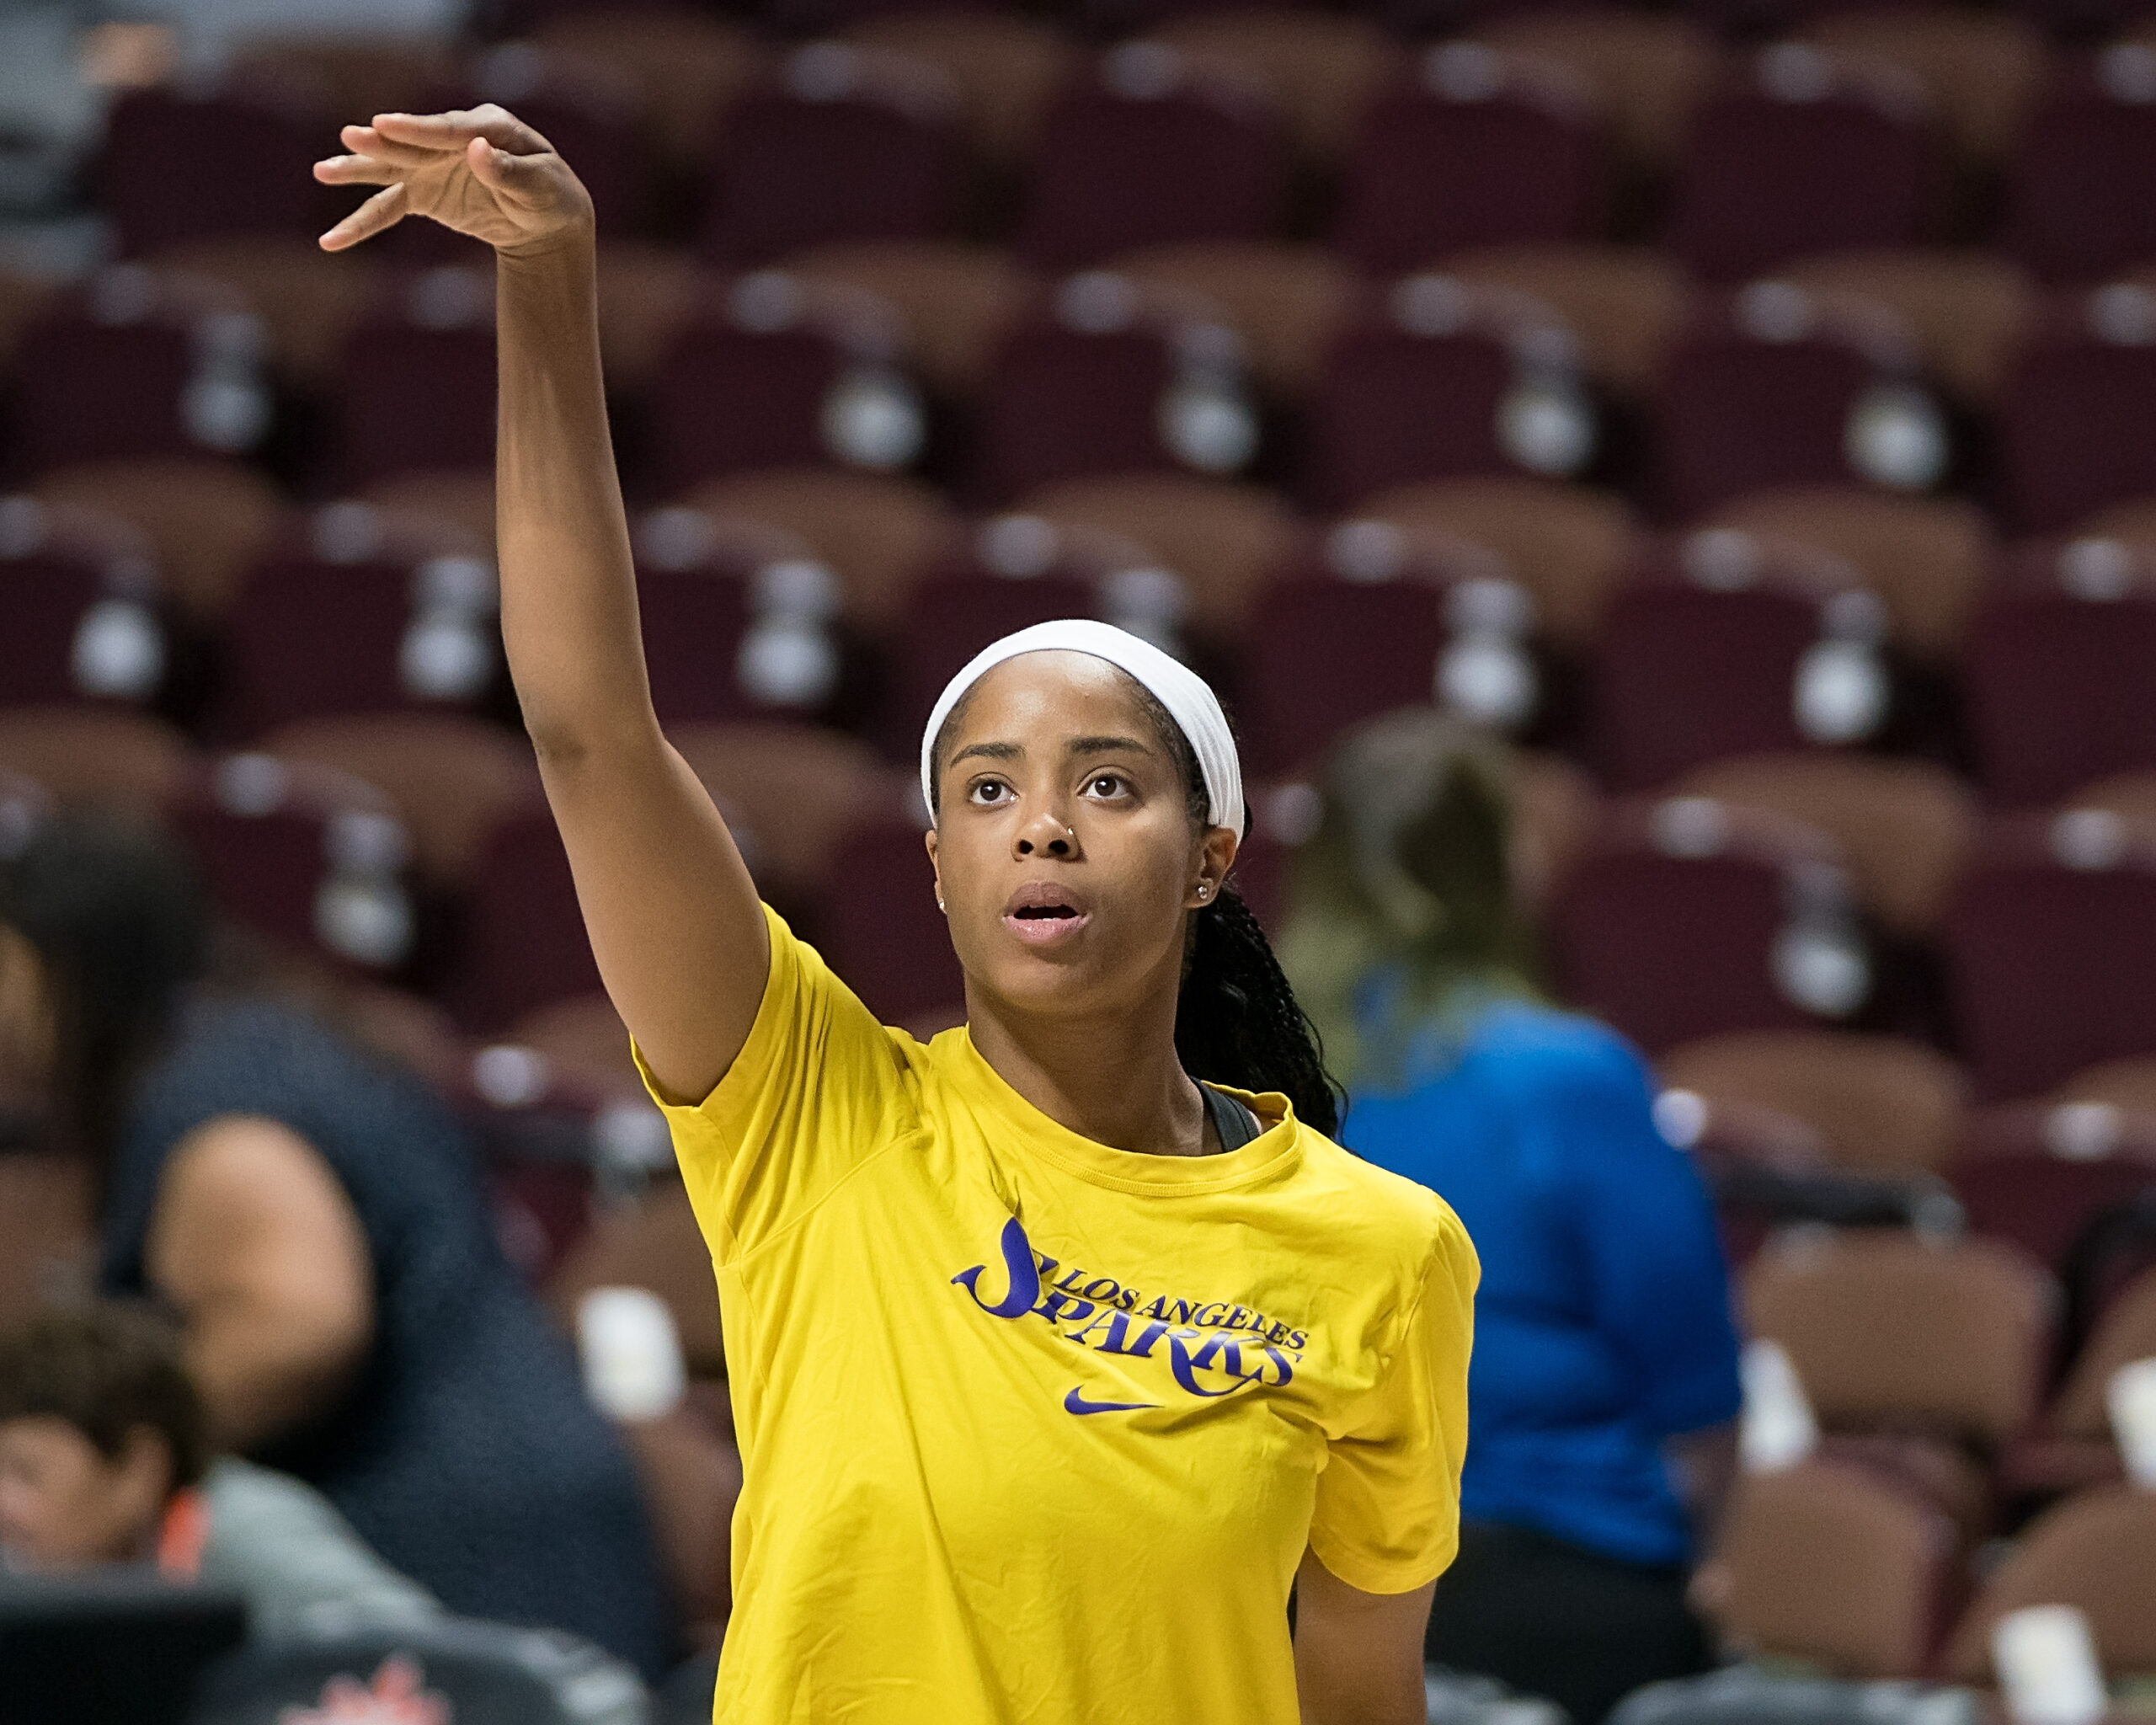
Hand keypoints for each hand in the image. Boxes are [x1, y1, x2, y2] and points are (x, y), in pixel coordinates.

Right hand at [313, 106, 593, 255]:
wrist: (545, 221)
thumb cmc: (549, 197)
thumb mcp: (541, 186)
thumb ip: (509, 171)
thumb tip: (476, 150)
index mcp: (488, 126)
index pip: (449, 129)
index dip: (417, 130)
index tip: (384, 125)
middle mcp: (451, 141)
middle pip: (412, 144)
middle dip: (382, 143)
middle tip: (351, 136)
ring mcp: (432, 165)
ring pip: (389, 169)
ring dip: (357, 171)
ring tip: (323, 171)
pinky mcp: (422, 193)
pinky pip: (387, 209)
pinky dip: (361, 224)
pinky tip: (333, 240)